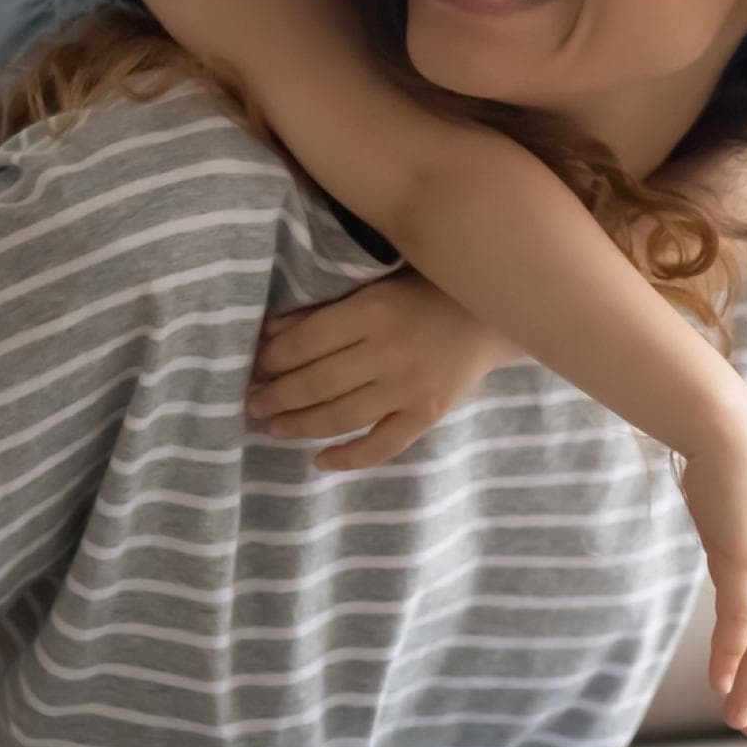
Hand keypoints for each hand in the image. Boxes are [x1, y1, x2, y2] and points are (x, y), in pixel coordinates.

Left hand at [247, 272, 516, 468]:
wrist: (496, 315)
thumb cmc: (429, 289)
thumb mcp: (376, 284)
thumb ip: (327, 309)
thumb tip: (271, 334)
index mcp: (373, 310)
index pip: (306, 343)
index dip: (272, 360)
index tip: (252, 369)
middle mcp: (388, 352)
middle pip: (316, 383)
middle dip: (276, 397)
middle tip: (250, 405)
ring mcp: (409, 388)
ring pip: (341, 417)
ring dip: (299, 426)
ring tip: (272, 428)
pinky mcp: (428, 414)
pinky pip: (382, 445)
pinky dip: (350, 458)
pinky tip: (320, 461)